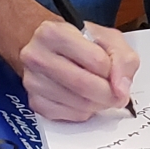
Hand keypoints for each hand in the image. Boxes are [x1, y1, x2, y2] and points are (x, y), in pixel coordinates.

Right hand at [0, 0, 138, 120]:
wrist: (26, 36)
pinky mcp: (31, 98)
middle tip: (116, 92)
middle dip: (110, 94)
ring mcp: (32, 79)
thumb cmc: (69, 36)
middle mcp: (39, 55)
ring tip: (98, 93)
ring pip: (78, 106)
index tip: (117, 72)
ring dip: (96, 105)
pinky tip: (79, 99)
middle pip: (89, 87)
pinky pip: (64, 116)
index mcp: (57, 32)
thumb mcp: (99, 33)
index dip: (115, 71)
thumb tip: (122, 88)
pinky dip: (79, 112)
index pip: (99, 60)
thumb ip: (121, 56)